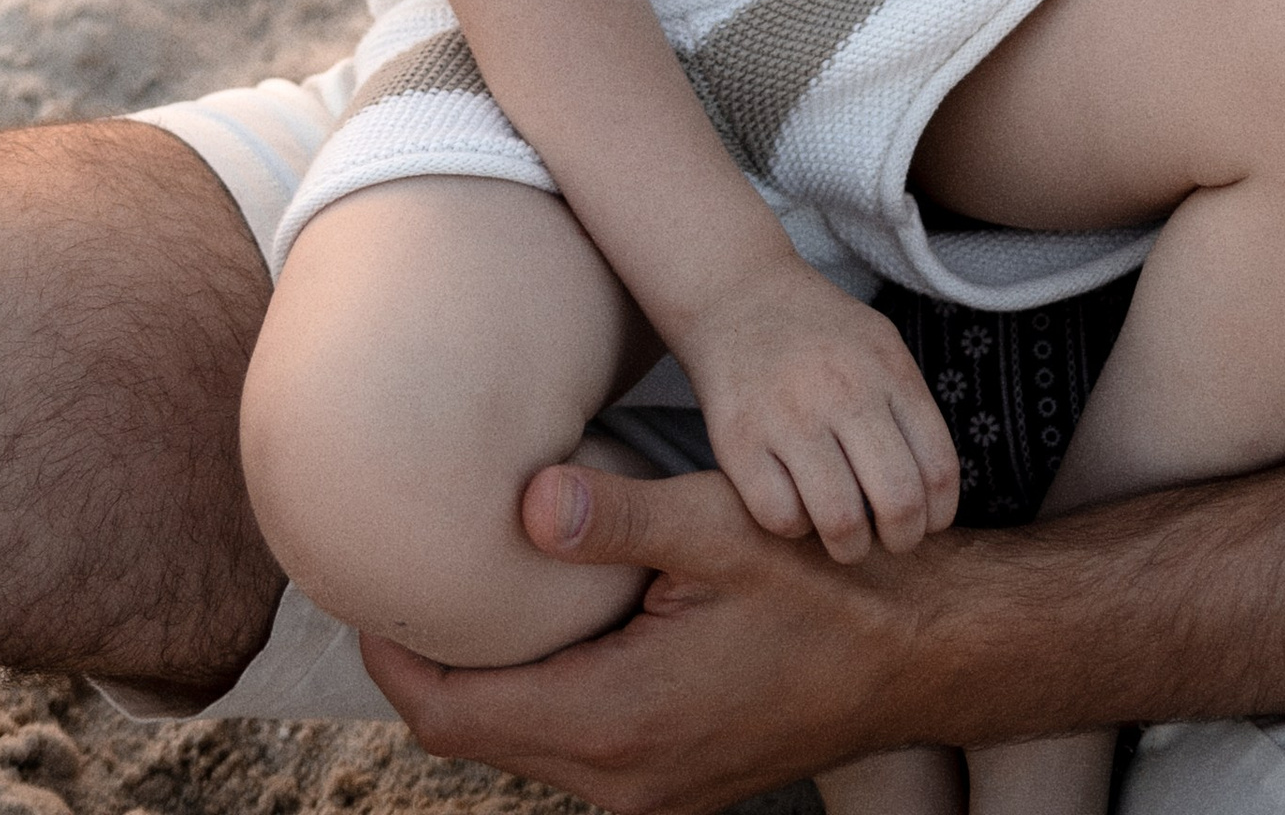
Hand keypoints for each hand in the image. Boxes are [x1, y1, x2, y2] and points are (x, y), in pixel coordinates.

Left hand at [361, 465, 945, 814]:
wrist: (919, 653)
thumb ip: (614, 517)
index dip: (397, 658)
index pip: (456, 714)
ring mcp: (652, 790)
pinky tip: (545, 625)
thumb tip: (522, 499)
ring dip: (488, 681)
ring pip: (525, 745)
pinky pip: (574, 748)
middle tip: (400, 578)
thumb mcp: (719, 529)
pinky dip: (541, 693)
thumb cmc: (826, 582)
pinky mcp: (675, 779)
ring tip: (461, 593)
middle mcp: (624, 780)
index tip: (365, 589)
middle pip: (478, 737)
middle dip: (431, 665)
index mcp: (618, 722)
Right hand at [676, 257, 959, 559]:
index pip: (938, 469)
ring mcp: (789, 416)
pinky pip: (781, 518)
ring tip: (843, 536)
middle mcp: (843, 390)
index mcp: (887, 369)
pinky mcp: (738, 441)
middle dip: (901, 540)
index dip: (938, 515)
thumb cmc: (818, 333)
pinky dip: (795, 527)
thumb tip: (932, 493)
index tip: (923, 521)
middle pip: (898, 502)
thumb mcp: (879, 346)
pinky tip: (795, 504)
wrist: (735, 291)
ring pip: (841, 522)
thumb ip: (908, 408)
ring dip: (849, 546)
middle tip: (886, 538)